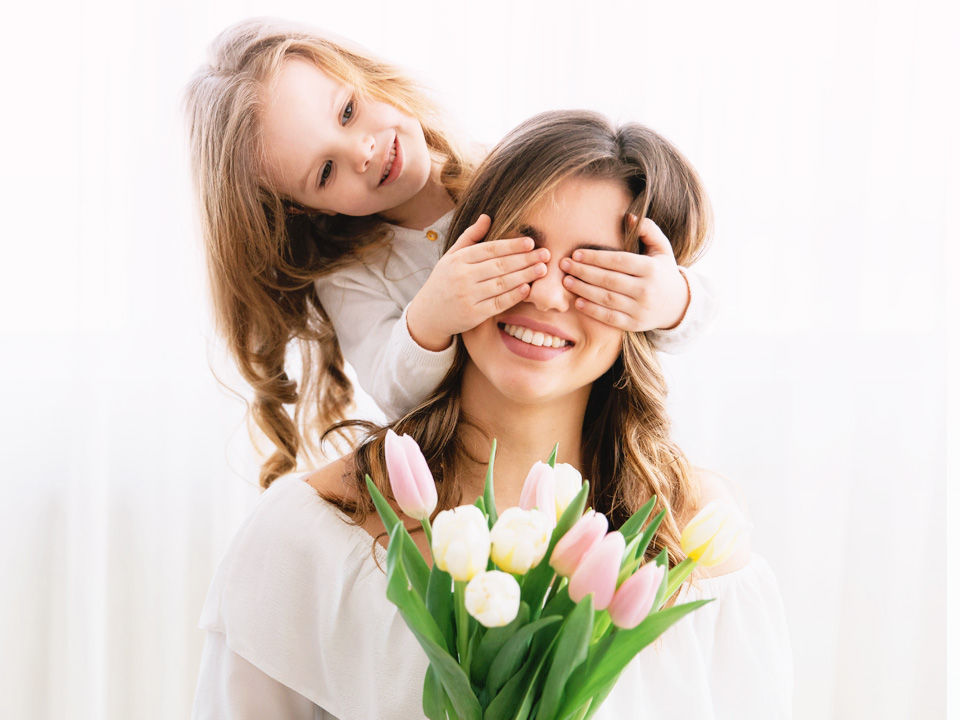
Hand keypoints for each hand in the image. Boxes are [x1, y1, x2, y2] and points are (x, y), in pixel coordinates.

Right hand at [406, 215, 549, 350]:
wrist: (428, 315)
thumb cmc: (443, 282)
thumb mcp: (451, 257)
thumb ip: (470, 237)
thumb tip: (487, 216)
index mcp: (458, 259)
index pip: (490, 249)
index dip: (512, 245)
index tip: (531, 242)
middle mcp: (462, 276)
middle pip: (499, 265)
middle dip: (525, 259)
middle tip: (545, 254)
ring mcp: (467, 296)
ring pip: (501, 283)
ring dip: (524, 276)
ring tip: (542, 269)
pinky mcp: (473, 314)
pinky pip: (498, 303)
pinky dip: (513, 296)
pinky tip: (527, 288)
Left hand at [559, 216, 688, 331]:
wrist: (678, 305)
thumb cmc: (663, 272)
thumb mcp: (662, 249)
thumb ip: (648, 230)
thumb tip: (630, 216)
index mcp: (651, 269)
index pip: (618, 261)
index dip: (595, 257)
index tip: (576, 253)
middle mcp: (646, 290)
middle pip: (609, 280)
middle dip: (583, 272)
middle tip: (564, 265)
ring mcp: (640, 309)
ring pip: (606, 299)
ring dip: (583, 290)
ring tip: (566, 281)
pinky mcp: (634, 324)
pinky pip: (610, 318)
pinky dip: (592, 311)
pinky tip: (577, 302)